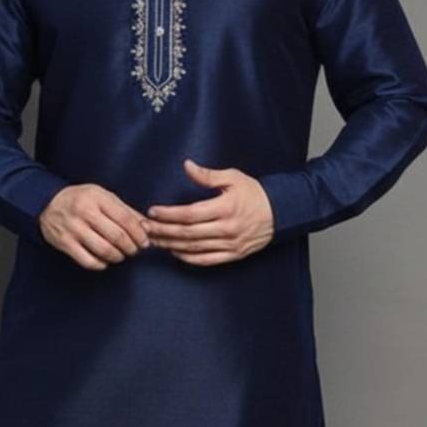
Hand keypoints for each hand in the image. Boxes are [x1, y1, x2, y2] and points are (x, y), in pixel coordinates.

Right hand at [39, 183, 150, 269]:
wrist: (47, 203)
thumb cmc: (81, 199)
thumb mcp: (103, 196)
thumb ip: (125, 210)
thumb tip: (147, 226)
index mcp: (98, 198)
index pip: (126, 219)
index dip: (139, 234)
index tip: (144, 242)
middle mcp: (85, 212)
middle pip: (117, 237)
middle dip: (131, 248)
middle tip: (134, 250)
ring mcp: (73, 229)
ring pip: (104, 251)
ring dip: (118, 257)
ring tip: (121, 255)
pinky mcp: (65, 243)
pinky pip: (88, 261)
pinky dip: (101, 264)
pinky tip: (105, 260)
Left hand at [144, 159, 274, 264]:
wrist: (281, 212)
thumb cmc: (255, 193)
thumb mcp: (233, 178)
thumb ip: (207, 175)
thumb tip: (186, 165)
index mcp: (225, 208)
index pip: (189, 214)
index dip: (168, 215)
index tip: (152, 212)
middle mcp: (226, 229)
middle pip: (187, 233)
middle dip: (162, 231)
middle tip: (145, 228)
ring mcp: (230, 244)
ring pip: (193, 248)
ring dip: (171, 245)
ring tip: (154, 240)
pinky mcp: (233, 254)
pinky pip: (206, 260)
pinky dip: (188, 258)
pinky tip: (175, 252)